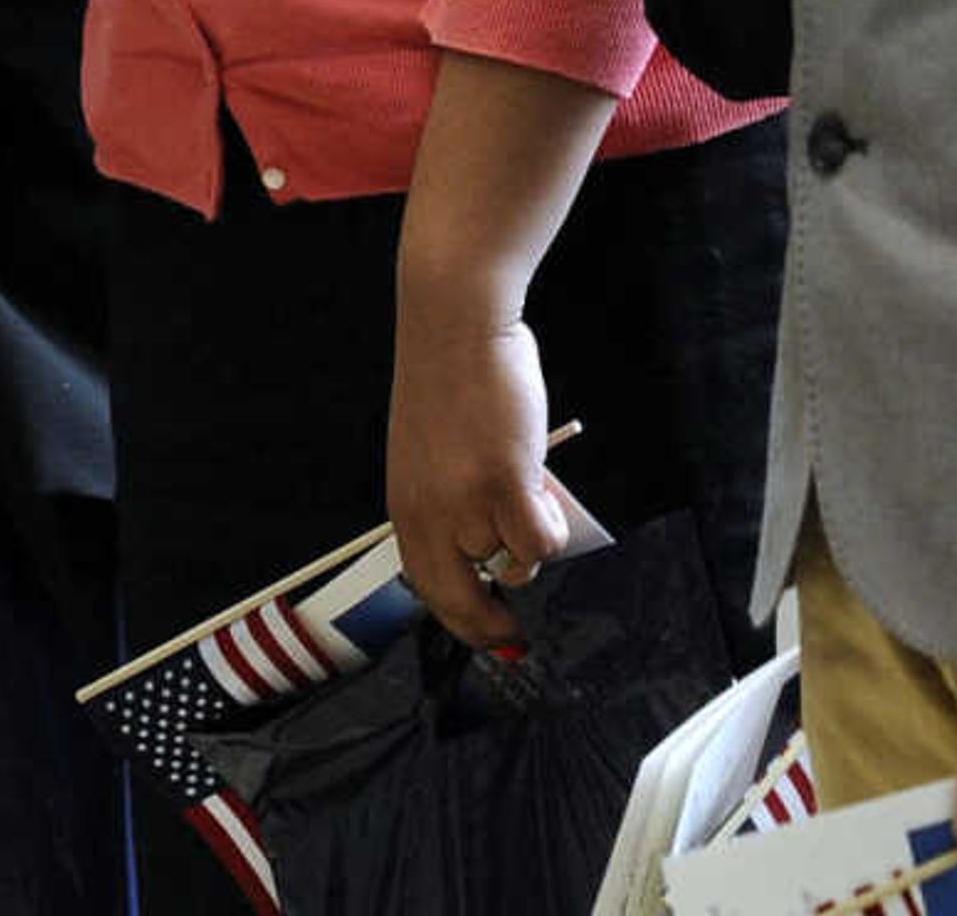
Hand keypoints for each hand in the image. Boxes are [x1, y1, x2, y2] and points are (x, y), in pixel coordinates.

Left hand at [386, 296, 572, 647]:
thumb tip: (502, 543)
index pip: (427, 587)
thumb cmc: (451, 375)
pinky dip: (550, 528)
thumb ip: (457, 501)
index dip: (458, 620)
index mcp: (406, 505)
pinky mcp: (505, 483)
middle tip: (513, 632)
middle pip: (462, 597)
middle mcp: (430, 513)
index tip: (486, 636)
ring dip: (531, 544)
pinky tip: (544, 494)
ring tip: (532, 497)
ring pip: (515, 564)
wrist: (456, 320)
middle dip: (491, 624)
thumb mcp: (435, 455)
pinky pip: (540, 541)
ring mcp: (467, 502)